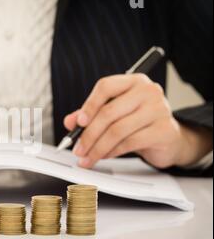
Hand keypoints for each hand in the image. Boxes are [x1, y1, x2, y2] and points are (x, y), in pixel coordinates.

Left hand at [64, 74, 212, 168]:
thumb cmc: (138, 122)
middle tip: (78, 149)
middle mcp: (148, 91)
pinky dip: (112, 152)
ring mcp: (158, 110)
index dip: (89, 105)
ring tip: (87, 157)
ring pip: (117, 130)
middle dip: (88, 134)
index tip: (78, 123)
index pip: (106, 87)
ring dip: (98, 148)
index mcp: (133, 81)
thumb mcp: (113, 114)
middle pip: (109, 112)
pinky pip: (129, 143)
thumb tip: (70, 121)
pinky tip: (104, 156)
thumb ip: (90, 115)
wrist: (169, 138)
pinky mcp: (163, 130)